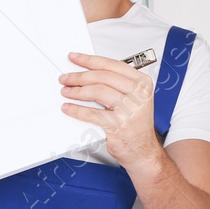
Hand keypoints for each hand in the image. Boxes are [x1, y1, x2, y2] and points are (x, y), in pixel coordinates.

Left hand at [58, 51, 160, 168]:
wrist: (143, 150)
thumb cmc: (136, 125)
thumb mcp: (134, 98)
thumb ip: (117, 84)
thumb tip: (89, 73)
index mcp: (142, 83)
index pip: (112, 65)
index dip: (90, 60)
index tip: (76, 58)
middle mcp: (138, 94)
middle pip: (103, 76)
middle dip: (80, 76)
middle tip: (67, 77)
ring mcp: (129, 109)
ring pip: (97, 91)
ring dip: (77, 91)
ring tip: (67, 92)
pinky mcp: (118, 124)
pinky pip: (92, 113)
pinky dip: (77, 110)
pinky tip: (69, 108)